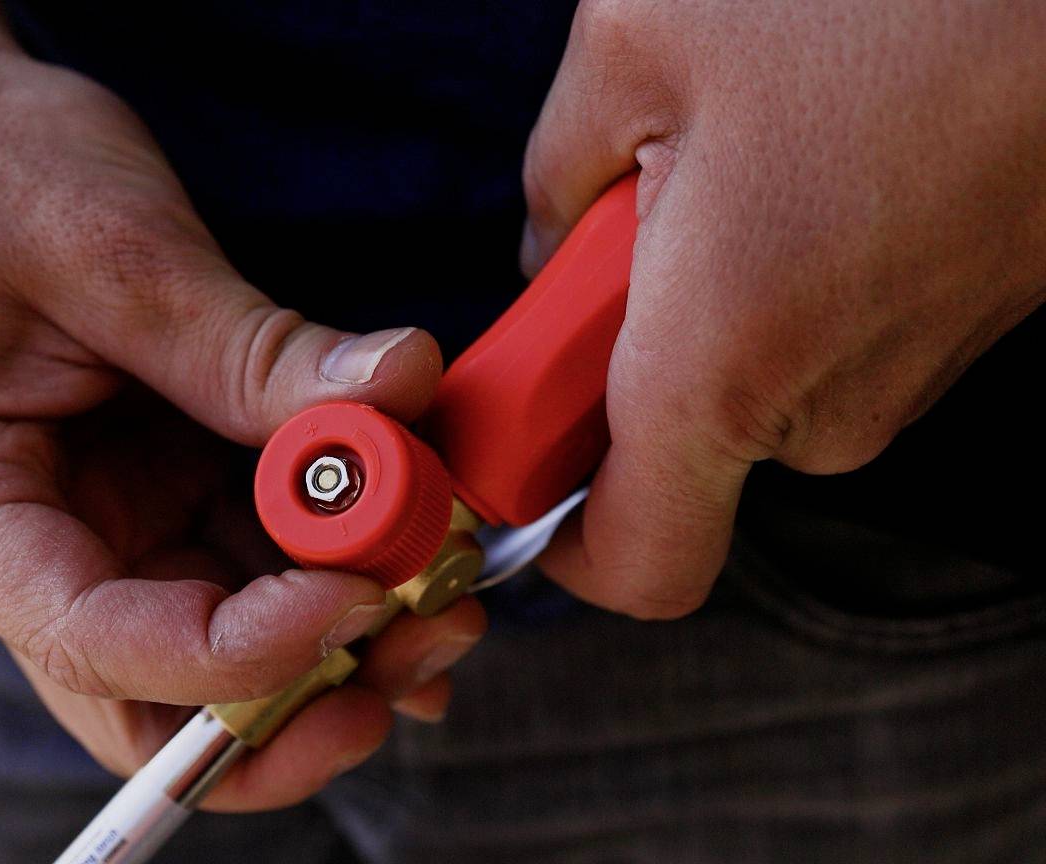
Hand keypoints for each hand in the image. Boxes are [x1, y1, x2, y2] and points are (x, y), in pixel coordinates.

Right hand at [0, 3, 485, 809]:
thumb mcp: (124, 251)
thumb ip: (253, 349)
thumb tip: (402, 394)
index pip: (88, 639)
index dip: (233, 655)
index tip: (358, 599)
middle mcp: (23, 544)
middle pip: (147, 700)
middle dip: (285, 711)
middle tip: (409, 659)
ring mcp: (95, 530)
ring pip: (216, 660)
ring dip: (333, 654)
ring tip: (442, 601)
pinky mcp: (156, 501)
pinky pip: (253, 576)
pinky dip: (336, 588)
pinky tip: (420, 579)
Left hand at [523, 0, 1045, 617]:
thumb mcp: (639, 40)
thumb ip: (554, 173)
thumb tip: (550, 248)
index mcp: (722, 366)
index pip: (635, 564)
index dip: (559, 534)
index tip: (522, 454)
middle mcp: (828, 406)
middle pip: (677, 445)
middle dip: (625, 344)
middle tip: (633, 213)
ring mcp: (909, 377)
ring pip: (754, 376)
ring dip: (712, 288)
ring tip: (748, 152)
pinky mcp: (960, 330)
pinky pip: (829, 333)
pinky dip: (787, 268)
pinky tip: (816, 156)